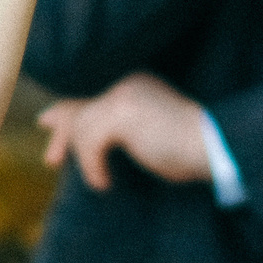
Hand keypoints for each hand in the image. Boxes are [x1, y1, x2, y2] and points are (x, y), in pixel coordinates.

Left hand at [36, 71, 211, 190]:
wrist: (215, 148)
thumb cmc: (185, 150)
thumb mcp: (141, 136)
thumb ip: (110, 128)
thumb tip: (71, 129)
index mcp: (132, 82)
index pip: (87, 93)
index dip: (66, 111)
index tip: (47, 124)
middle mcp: (125, 80)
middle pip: (78, 104)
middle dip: (63, 132)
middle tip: (52, 160)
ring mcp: (124, 93)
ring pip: (81, 125)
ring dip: (85, 158)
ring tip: (102, 180)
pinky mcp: (123, 112)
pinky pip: (89, 141)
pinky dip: (93, 166)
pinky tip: (105, 183)